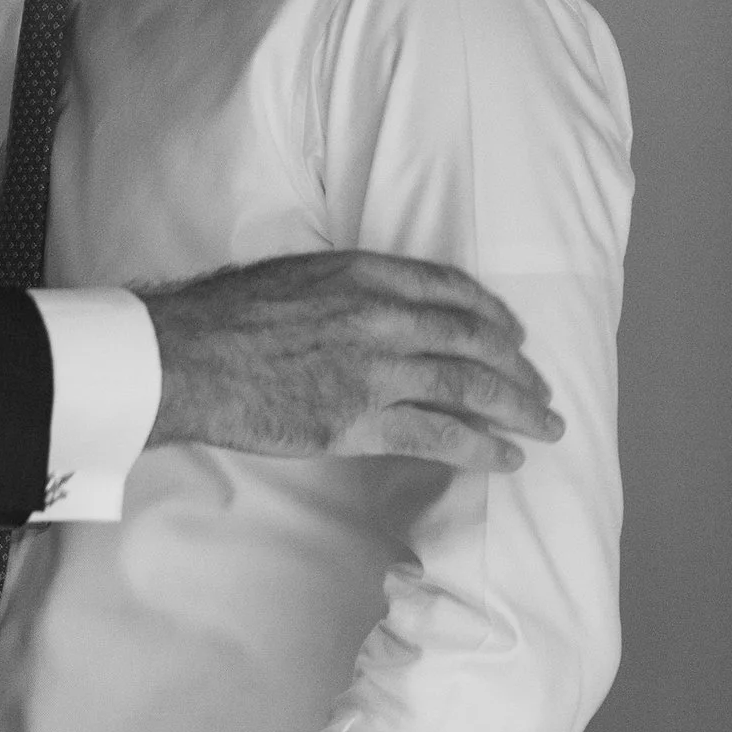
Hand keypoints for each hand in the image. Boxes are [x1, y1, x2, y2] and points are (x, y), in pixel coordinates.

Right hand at [143, 250, 559, 470]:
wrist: (186, 359)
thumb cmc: (225, 317)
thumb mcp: (297, 276)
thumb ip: (349, 288)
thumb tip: (377, 308)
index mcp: (366, 273)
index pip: (453, 290)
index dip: (493, 314)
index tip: (513, 334)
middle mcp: (383, 316)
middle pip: (475, 339)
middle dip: (519, 367)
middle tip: (541, 389)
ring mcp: (375, 370)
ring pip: (470, 387)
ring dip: (518, 409)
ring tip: (545, 427)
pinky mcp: (359, 421)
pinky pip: (438, 435)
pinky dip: (480, 448)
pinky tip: (504, 458)